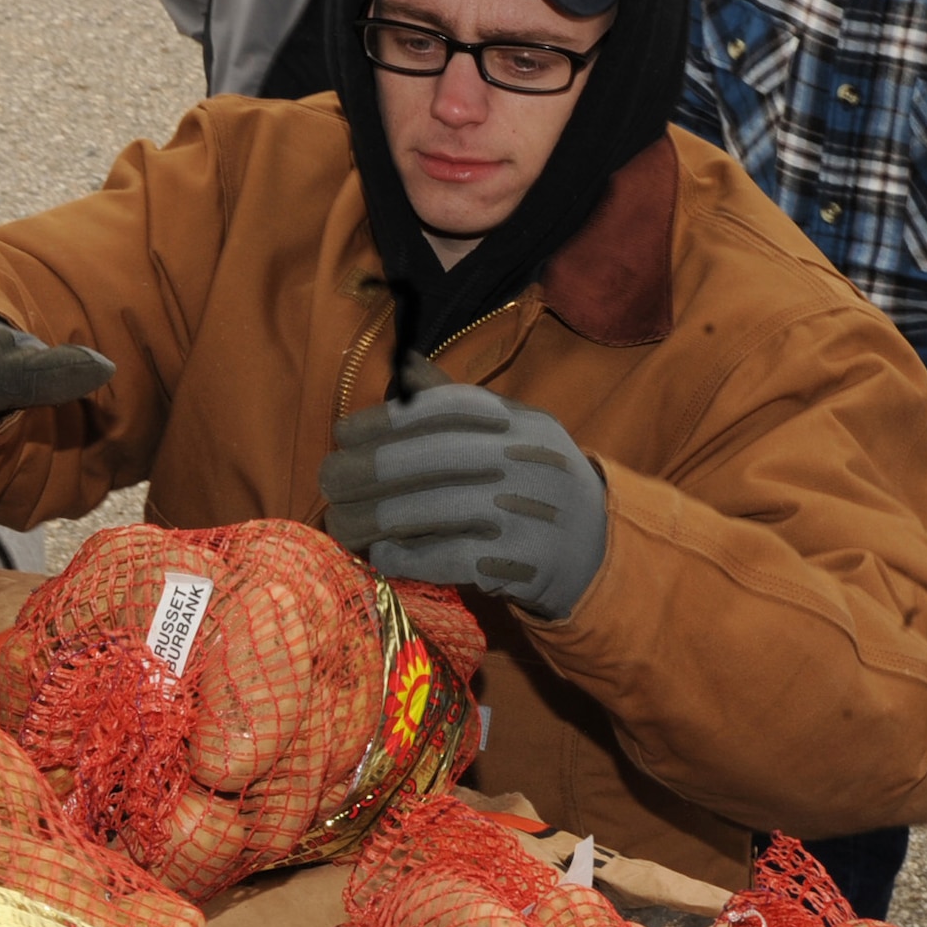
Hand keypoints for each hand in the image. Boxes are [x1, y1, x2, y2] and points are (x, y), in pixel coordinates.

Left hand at [319, 354, 606, 619]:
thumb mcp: (513, 435)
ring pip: (434, 508)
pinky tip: (382, 555)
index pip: (446, 409)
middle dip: (368, 469)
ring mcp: (525, 512)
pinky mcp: (521, 563)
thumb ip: (459, 405)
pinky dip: (410, 556)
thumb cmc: (536, 487)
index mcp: (521, 423)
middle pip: (432, 456)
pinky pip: (453, 558)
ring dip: (375, 518)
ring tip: (341, 524)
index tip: (343, 432)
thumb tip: (406, 363)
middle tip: (328, 481)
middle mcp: (526, 460)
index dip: (387, 418)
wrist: (598, 553)